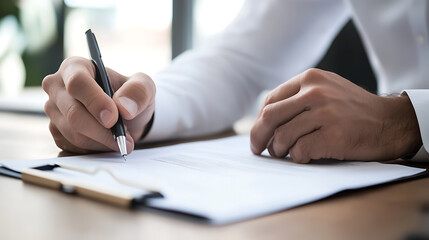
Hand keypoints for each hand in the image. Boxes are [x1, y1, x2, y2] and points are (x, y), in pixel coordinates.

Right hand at [43, 56, 155, 153]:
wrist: (126, 116)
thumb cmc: (130, 96)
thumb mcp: (144, 87)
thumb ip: (138, 91)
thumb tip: (123, 108)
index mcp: (75, 67)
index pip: (77, 83)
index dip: (95, 102)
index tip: (113, 118)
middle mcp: (57, 87)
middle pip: (75, 113)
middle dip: (103, 130)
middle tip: (125, 138)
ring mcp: (54, 110)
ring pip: (74, 133)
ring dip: (102, 141)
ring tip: (121, 138)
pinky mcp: (56, 131)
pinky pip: (73, 146)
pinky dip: (95, 148)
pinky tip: (107, 141)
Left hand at [250, 68, 421, 162]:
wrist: (390, 122)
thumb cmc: (352, 110)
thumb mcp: (326, 89)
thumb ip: (298, 97)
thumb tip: (264, 119)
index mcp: (310, 78)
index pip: (270, 100)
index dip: (258, 121)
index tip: (258, 135)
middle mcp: (315, 92)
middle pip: (269, 117)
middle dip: (258, 137)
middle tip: (258, 149)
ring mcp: (325, 113)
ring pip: (282, 136)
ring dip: (278, 150)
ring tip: (286, 154)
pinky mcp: (334, 135)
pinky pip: (299, 151)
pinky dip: (297, 158)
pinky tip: (306, 156)